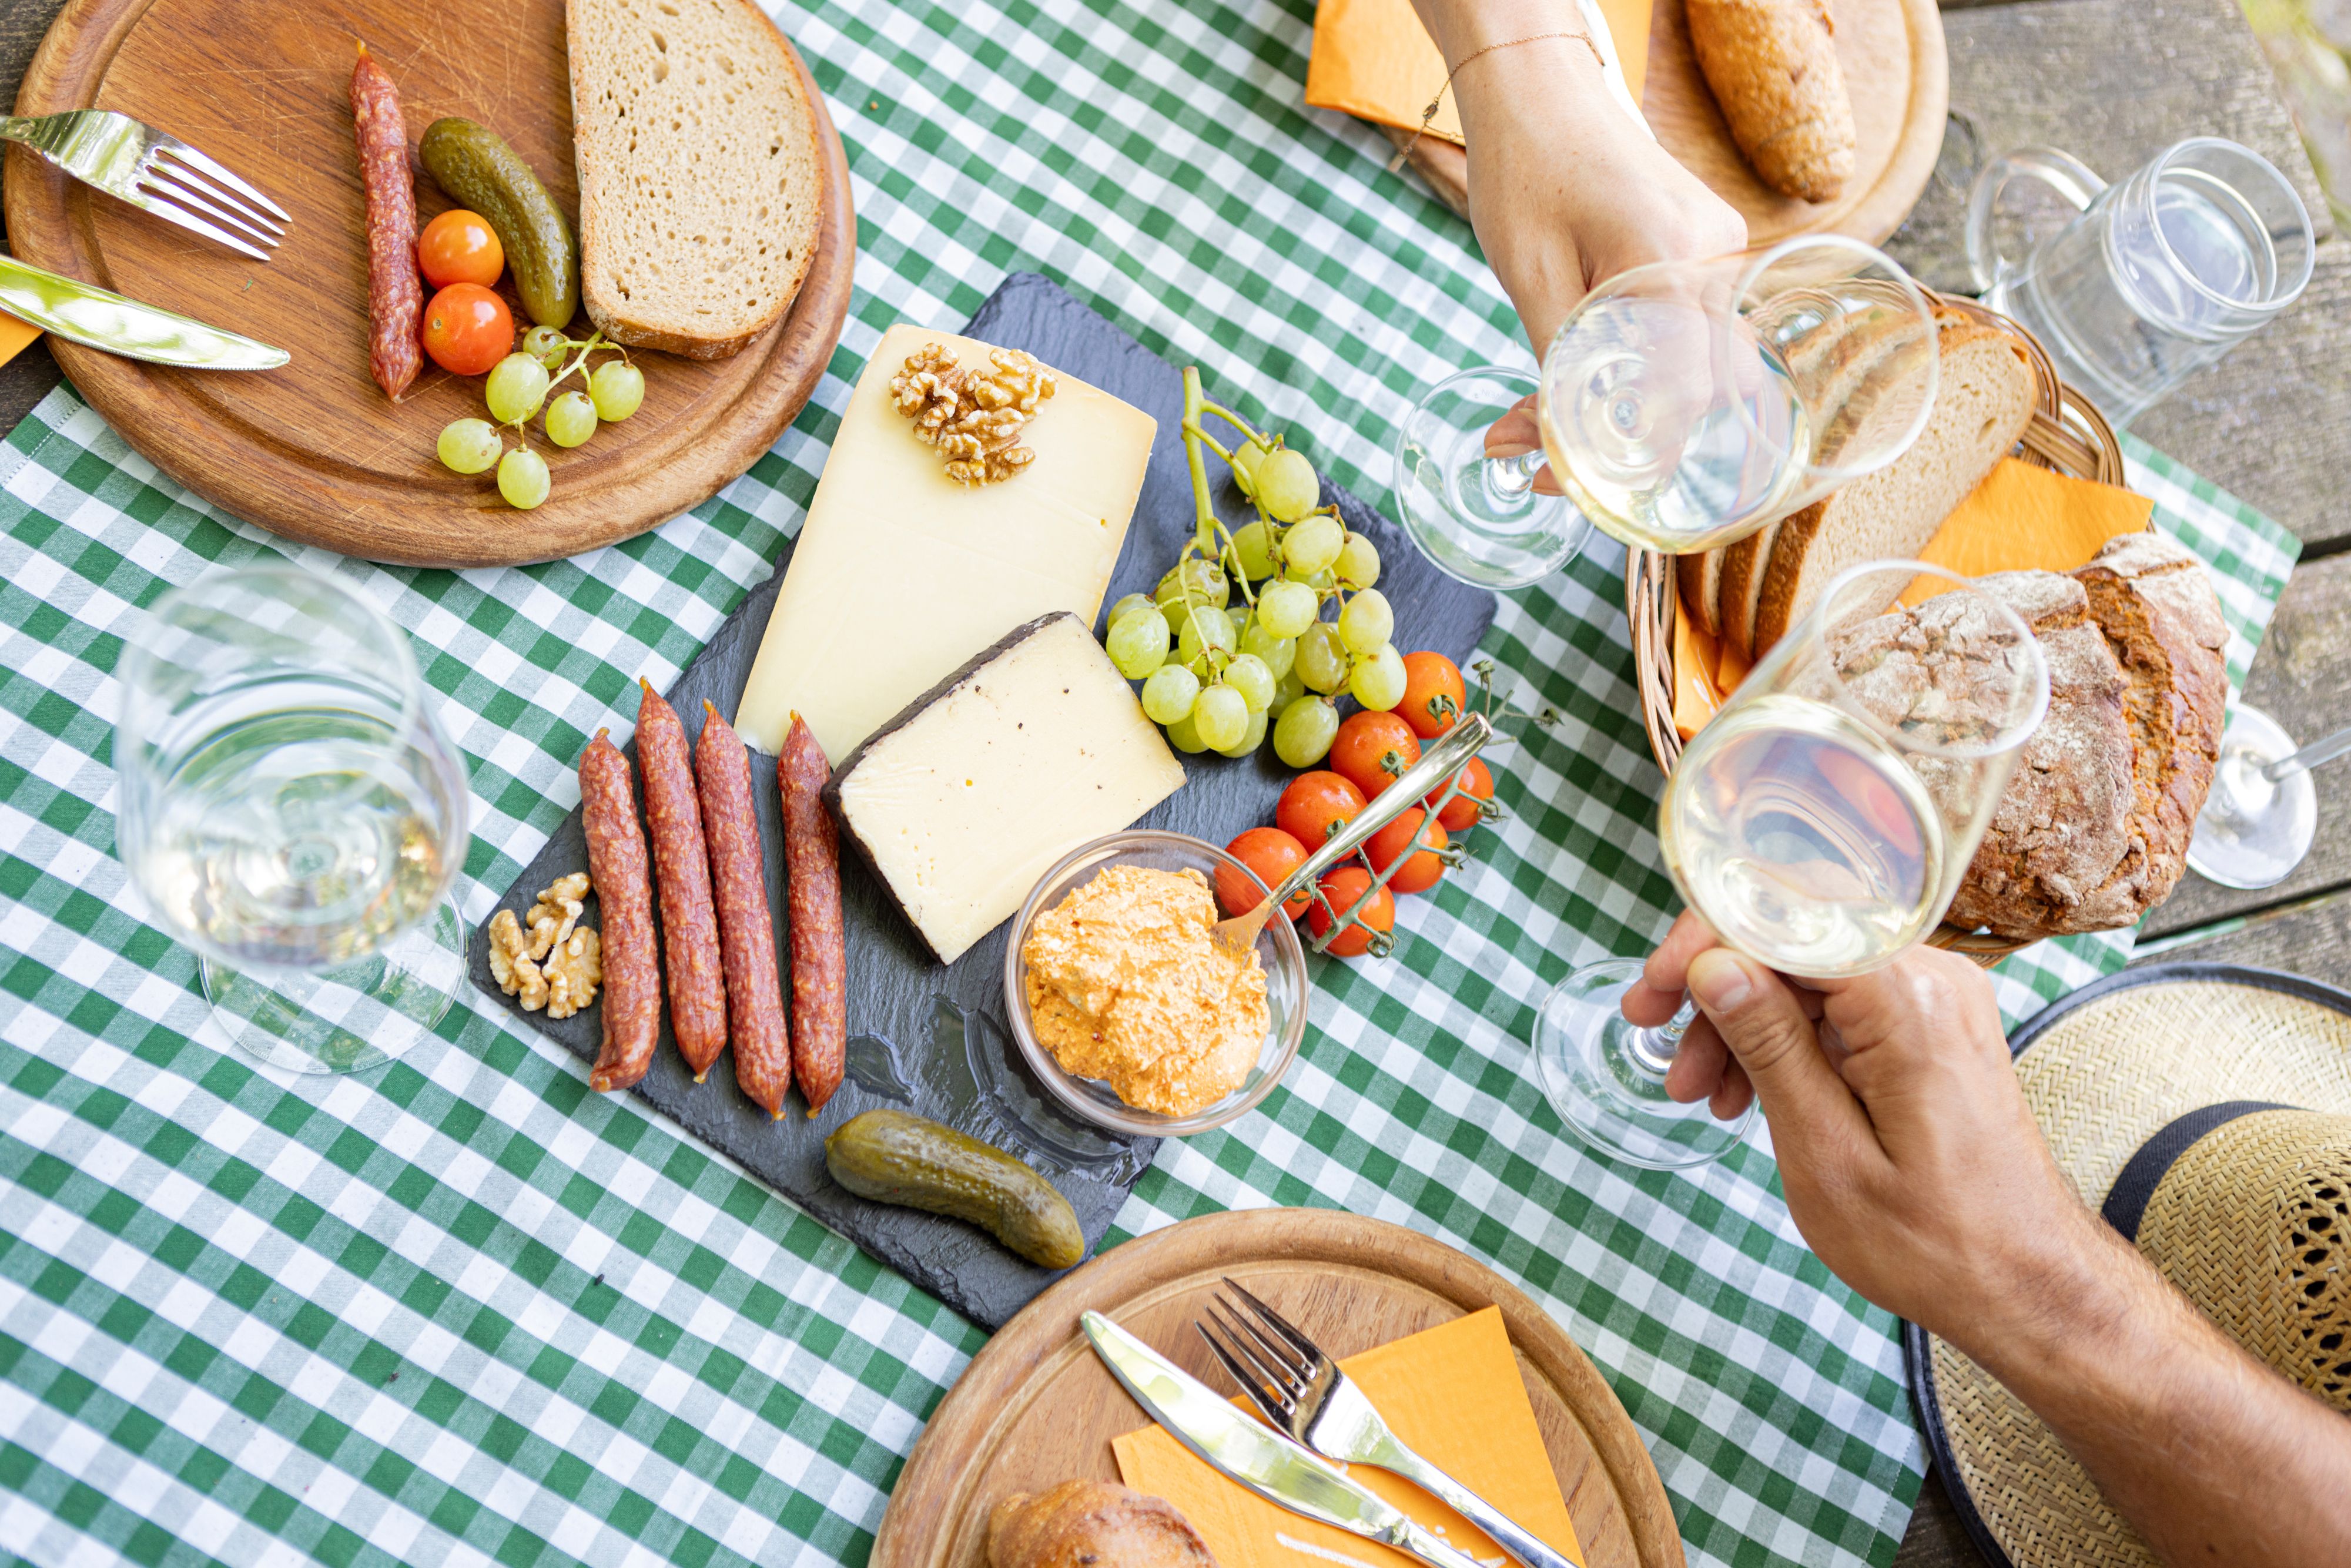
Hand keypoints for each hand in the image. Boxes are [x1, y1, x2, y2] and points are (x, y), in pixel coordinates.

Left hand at [1416, 14, 1745, 483]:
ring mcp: (1721, 254)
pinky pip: (1692, 330)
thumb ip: (1555, 369)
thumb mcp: (1530, 280)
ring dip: (1634, 406)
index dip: (1629, 453)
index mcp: (1674, 261)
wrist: (1541, 93)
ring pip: (1703, 366)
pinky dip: (1641, 366)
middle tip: (1544, 460)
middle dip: (1635, 438)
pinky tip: (1575, 375)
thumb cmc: (1527, 169)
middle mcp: (1717, 259)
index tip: (1557, 479)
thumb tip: (1548, 454)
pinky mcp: (1707, 253)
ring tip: (1539, 418)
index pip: (1685, 394)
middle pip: (1711, 391)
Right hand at [1631, 913, 2108, 1341]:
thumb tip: (1713, 965)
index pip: (1784, 917)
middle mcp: (1930, 979)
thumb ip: (1771, 1047)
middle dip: (1713, 986)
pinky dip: (1785, 1038)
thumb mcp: (1826, 1154)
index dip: (1702, 944)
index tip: (1650, 996)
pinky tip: (1748, 1093)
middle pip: (1791, 937)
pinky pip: (1839, 1004)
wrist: (2029, 1286)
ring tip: (1701, 1092)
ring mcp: (1936, 999)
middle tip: (1653, 1037)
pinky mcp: (1932, 1025)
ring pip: (1807, 972)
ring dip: (1741, 1019)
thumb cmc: (1936, 1244)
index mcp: (1907, 1001)